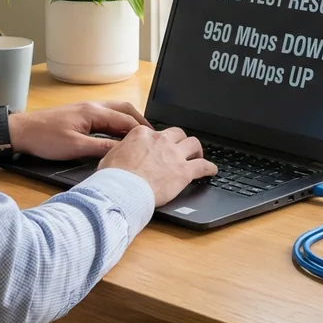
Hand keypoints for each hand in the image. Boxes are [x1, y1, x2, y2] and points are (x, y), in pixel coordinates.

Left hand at [6, 101, 148, 160]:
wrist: (21, 131)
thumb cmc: (44, 138)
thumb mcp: (75, 147)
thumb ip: (100, 148)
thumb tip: (121, 152)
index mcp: (94, 112)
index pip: (126, 120)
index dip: (141, 131)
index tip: (153, 141)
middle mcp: (92, 106)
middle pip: (124, 110)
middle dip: (140, 121)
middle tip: (152, 135)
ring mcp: (86, 109)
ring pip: (115, 111)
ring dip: (129, 121)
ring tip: (139, 135)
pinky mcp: (80, 115)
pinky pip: (106, 116)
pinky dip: (117, 123)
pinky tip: (118, 134)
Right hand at [99, 126, 218, 206]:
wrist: (123, 189)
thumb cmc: (113, 177)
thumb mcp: (110, 157)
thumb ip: (121, 151)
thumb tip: (120, 153)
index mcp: (142, 134)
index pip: (155, 132)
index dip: (159, 141)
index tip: (159, 147)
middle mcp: (161, 140)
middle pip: (178, 133)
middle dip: (181, 140)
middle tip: (181, 149)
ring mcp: (174, 155)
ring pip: (194, 143)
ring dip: (196, 150)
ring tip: (198, 156)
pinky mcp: (184, 171)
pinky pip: (203, 166)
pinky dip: (210, 168)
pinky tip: (212, 171)